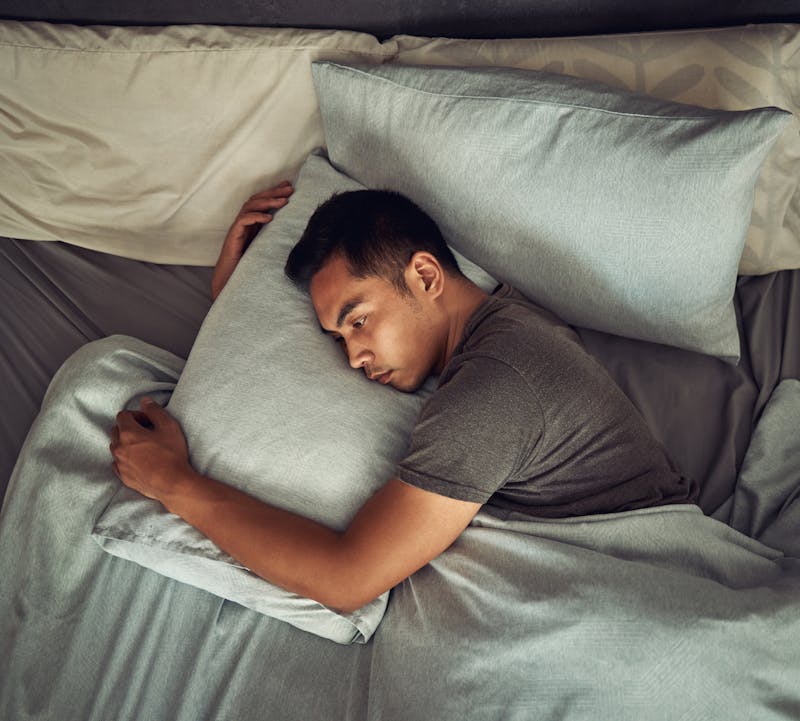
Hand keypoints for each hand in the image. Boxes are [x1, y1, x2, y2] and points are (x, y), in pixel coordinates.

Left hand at [109, 398, 192, 502]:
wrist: (172, 483)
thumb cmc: (172, 454)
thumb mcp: (169, 426)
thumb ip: (155, 410)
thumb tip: (145, 401)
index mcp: (128, 433)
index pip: (123, 415)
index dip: (137, 415)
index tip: (149, 421)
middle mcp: (119, 447)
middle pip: (116, 430)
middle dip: (129, 428)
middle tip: (147, 432)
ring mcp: (119, 463)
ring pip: (116, 447)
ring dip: (126, 443)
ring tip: (144, 447)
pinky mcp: (123, 476)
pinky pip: (118, 463)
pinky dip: (126, 459)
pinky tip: (140, 460)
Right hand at [211, 181, 293, 298]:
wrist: (230, 278)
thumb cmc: (249, 264)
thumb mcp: (267, 247)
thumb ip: (276, 237)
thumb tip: (296, 232)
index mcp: (252, 223)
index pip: (262, 202)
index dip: (275, 192)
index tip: (289, 186)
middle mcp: (244, 222)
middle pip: (257, 200)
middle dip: (274, 192)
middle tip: (289, 188)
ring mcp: (238, 228)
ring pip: (250, 206)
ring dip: (268, 202)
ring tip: (284, 201)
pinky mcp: (233, 235)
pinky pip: (243, 221)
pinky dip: (256, 217)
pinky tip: (269, 218)